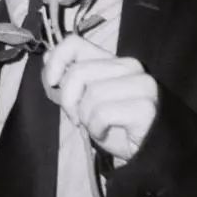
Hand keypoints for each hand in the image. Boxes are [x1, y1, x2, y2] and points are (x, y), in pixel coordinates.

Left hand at [42, 34, 157, 162]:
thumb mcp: (85, 101)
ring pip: (90, 94)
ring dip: (86, 118)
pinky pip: (102, 113)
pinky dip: (97, 128)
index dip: (56, 61)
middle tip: (78, 118)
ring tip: (98, 126)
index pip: (74, 43)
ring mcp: (141, 84)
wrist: (149, 152)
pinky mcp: (144, 106)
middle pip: (78, 72)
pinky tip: (107, 132)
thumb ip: (70, 79)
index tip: (52, 82)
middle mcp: (129, 66)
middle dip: (68, 100)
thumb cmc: (117, 127)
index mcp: (112, 60)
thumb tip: (48, 57)